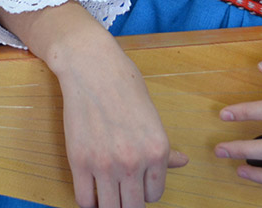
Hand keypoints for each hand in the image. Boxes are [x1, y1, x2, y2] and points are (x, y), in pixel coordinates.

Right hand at [55, 43, 187, 207]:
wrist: (92, 67)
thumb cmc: (125, 86)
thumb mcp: (152, 115)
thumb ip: (164, 147)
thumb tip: (182, 162)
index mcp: (157, 150)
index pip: (154, 195)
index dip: (144, 191)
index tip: (136, 184)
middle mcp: (134, 161)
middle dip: (128, 203)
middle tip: (121, 194)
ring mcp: (105, 164)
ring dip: (109, 204)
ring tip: (106, 194)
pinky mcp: (79, 161)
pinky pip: (84, 200)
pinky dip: (88, 201)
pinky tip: (90, 190)